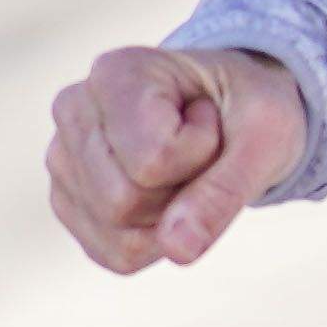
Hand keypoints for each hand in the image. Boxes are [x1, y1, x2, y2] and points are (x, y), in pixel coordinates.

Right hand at [46, 43, 307, 273]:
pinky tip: (166, 196)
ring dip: (171, 217)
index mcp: (116, 73)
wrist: (234, 111)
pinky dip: (157, 241)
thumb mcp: (265, 137)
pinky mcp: (67, 201)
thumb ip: (223, 192)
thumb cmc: (248, 111)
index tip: (210, 117)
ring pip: (117, 232)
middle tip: (201, 149)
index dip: (202, 153)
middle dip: (184, 191)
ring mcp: (62, 158)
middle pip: (124, 201)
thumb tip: (177, 250)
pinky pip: (114, 254)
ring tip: (182, 167)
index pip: (153, 158)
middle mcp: (73, 110)